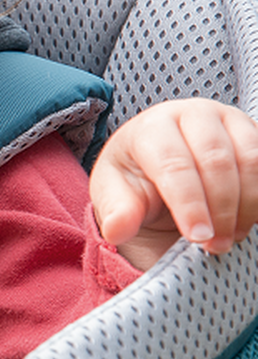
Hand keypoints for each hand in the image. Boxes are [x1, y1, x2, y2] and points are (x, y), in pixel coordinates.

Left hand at [90, 99, 257, 268]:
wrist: (161, 162)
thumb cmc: (135, 178)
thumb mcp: (115, 196)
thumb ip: (117, 213)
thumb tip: (115, 232)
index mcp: (152, 127)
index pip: (175, 165)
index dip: (189, 204)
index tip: (198, 237)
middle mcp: (193, 114)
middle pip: (217, 161)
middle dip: (221, 209)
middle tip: (217, 244)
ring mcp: (229, 118)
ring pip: (251, 159)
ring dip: (248, 204)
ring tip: (233, 236)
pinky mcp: (254, 130)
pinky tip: (250, 219)